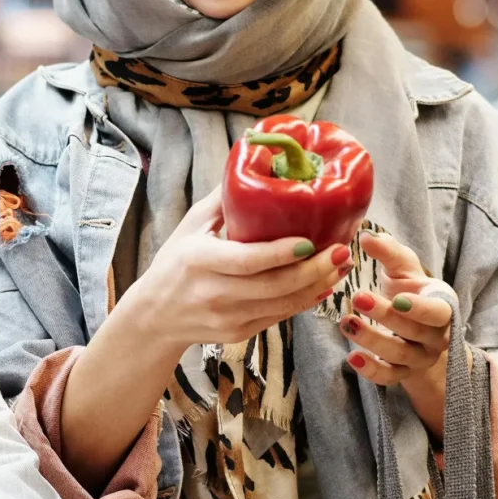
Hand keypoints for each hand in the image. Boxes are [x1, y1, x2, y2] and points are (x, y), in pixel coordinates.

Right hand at [126, 185, 352, 350]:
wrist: (155, 315)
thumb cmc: (175, 263)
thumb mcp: (190, 227)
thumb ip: (222, 201)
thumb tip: (254, 164)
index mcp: (199, 261)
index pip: (246, 260)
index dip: (280, 253)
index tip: (310, 240)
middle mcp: (214, 293)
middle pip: (273, 286)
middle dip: (314, 270)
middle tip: (342, 251)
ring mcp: (227, 317)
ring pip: (282, 305)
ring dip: (317, 286)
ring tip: (341, 265)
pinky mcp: (238, 333)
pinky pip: (279, 317)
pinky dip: (304, 301)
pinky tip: (322, 285)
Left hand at [340, 232, 455, 435]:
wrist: (416, 326)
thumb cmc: (409, 290)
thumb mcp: (403, 269)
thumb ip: (389, 252)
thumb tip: (366, 236)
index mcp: (442, 306)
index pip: (439, 312)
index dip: (420, 308)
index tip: (397, 298)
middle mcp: (436, 336)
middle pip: (414, 331)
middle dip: (386, 317)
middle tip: (357, 297)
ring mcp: (420, 357)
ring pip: (400, 355)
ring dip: (372, 340)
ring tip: (346, 323)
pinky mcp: (403, 373)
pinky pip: (390, 378)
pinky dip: (372, 370)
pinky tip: (352, 358)